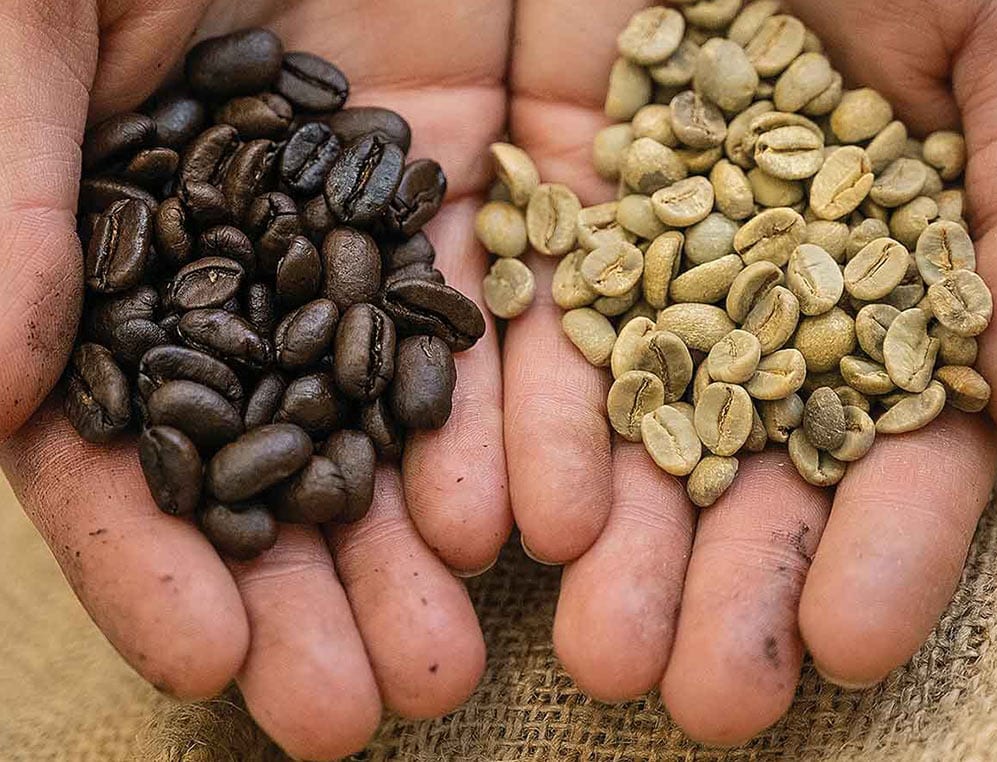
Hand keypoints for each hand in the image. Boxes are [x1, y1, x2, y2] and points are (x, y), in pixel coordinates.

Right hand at [0, 1, 511, 757]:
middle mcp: (245, 246)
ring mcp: (372, 213)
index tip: (209, 664)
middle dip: (307, 591)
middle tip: (349, 715)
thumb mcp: (16, 11)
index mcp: (112, 225)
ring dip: (418, 542)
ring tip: (450, 663)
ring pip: (398, 406)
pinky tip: (538, 517)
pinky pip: (511, 303)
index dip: (152, 557)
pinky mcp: (486, 158)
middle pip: (272, 451)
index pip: (114, 433)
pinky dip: (521, 413)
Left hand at [505, 0, 996, 744]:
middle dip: (719, 579)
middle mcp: (760, 271)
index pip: (893, 442)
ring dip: (609, 536)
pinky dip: (510, 414)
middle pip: (739, 456)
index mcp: (892, 260)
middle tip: (690, 700)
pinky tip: (505, 518)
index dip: (878, 552)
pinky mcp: (543, 173)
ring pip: (618, 410)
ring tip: (590, 652)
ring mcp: (642, 229)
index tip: (845, 655)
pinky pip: (516, 309)